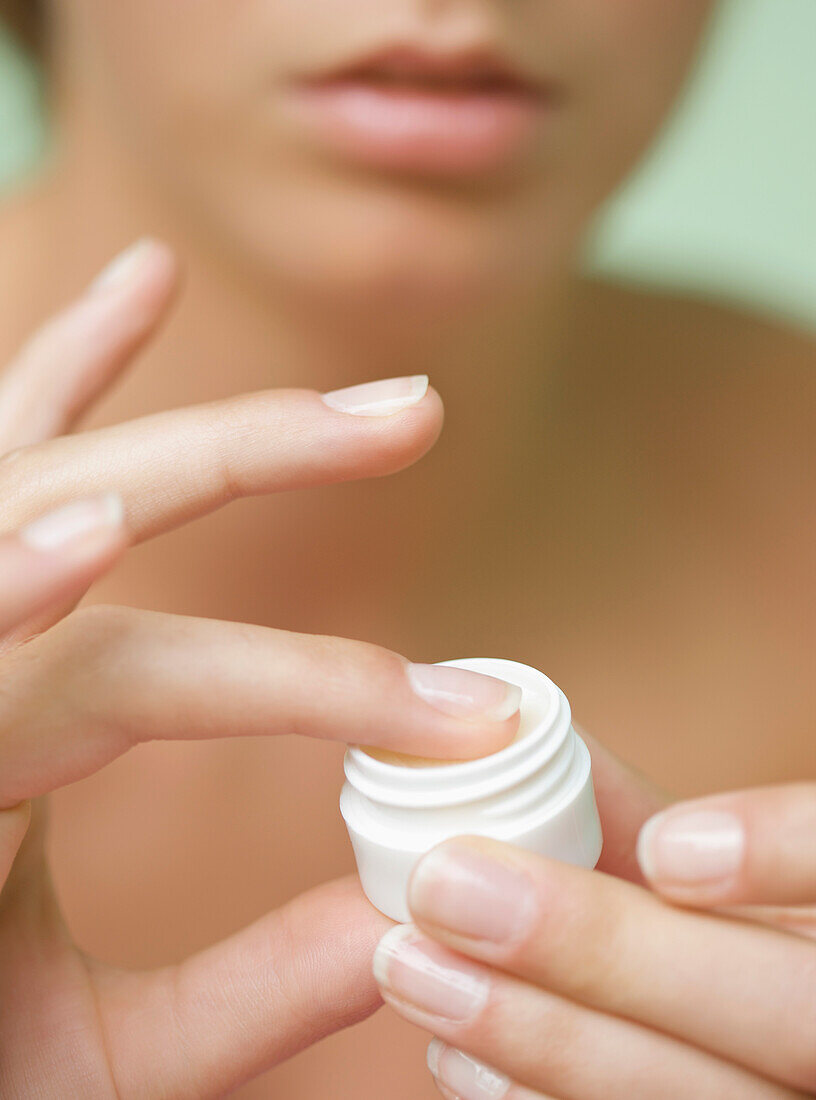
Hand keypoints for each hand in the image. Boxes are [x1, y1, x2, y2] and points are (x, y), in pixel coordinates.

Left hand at [0, 240, 520, 1098]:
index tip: (468, 715)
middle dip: (251, 455)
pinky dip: (61, 376)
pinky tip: (132, 296)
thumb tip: (407, 924)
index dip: (315, 685)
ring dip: (151, 388)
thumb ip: (242, 998)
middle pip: (81, 506)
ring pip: (25, 460)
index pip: (140, 676)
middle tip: (405, 416)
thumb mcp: (82, 1064)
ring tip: (277, 339)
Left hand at [374, 771, 815, 1097]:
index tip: (665, 846)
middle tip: (449, 887)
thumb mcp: (689, 863)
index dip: (786, 853)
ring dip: (539, 1037)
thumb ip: (623, 807)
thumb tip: (512, 729)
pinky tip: (454, 1056)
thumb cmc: (703, 930)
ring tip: (414, 967)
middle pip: (782, 1011)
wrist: (722, 1034)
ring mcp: (793, 1099)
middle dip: (603, 949)